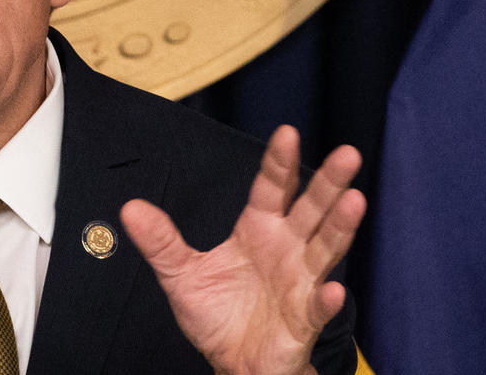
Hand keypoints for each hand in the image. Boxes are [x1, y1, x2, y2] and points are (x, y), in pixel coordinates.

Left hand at [120, 126, 364, 374]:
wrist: (233, 363)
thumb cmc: (217, 315)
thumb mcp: (180, 275)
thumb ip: (161, 242)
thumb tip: (130, 209)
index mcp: (259, 231)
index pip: (271, 189)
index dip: (279, 162)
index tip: (287, 133)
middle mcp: (287, 249)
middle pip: (312, 209)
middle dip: (329, 183)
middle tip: (347, 154)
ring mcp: (301, 283)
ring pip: (326, 249)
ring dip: (340, 226)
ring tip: (354, 200)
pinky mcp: (304, 319)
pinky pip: (317, 307)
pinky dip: (325, 299)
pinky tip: (331, 289)